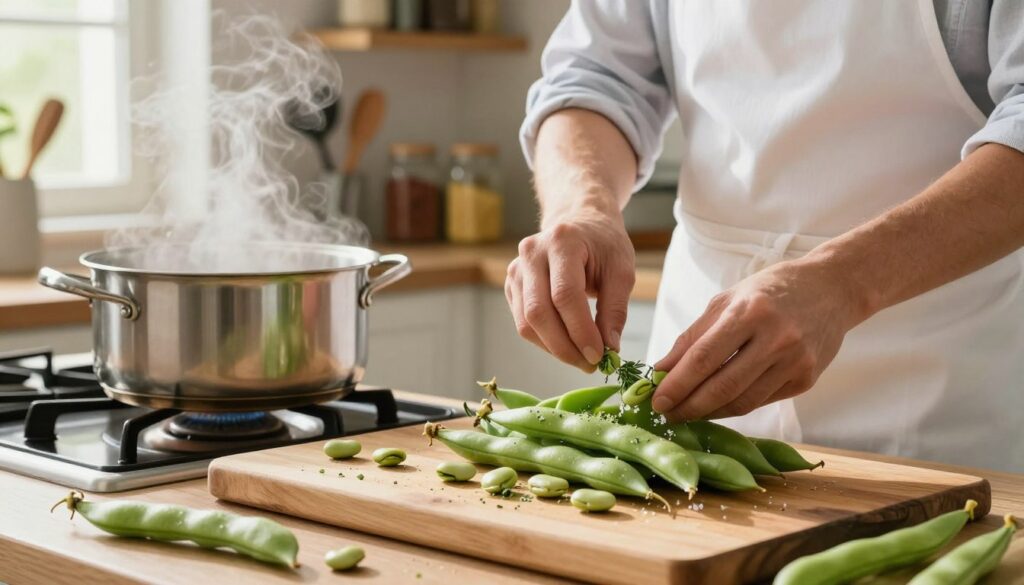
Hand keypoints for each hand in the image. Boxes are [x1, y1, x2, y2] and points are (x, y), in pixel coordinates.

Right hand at [505, 207, 635, 370]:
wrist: (578, 222)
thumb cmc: (603, 244)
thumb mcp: (622, 270)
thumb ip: (616, 309)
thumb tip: (609, 349)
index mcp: (562, 242)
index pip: (564, 295)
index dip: (580, 331)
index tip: (600, 356)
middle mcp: (531, 253)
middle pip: (539, 312)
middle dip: (565, 346)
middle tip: (590, 365)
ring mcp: (516, 269)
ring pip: (526, 323)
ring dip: (554, 348)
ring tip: (581, 357)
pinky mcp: (511, 285)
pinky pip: (523, 323)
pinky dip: (545, 340)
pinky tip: (567, 343)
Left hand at [651, 257, 866, 419]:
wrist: (831, 289)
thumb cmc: (769, 291)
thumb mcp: (727, 301)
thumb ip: (692, 337)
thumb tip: (660, 370)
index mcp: (750, 312)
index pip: (704, 358)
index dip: (677, 384)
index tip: (656, 400)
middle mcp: (776, 338)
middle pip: (722, 386)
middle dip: (688, 406)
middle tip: (666, 415)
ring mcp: (795, 362)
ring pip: (743, 402)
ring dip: (709, 413)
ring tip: (686, 413)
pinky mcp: (806, 380)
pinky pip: (762, 401)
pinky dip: (734, 407)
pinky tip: (716, 407)